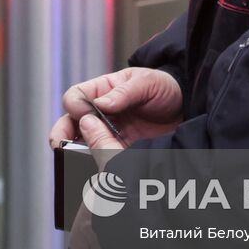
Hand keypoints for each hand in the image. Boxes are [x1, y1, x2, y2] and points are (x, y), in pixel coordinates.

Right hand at [48, 68, 182, 149]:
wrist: (187, 108)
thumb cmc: (165, 88)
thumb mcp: (147, 82)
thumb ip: (124, 92)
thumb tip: (100, 104)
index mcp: (102, 90)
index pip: (76, 97)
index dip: (76, 107)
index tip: (85, 115)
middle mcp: (100, 112)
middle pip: (70, 122)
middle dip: (63, 133)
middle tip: (60, 143)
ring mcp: (108, 132)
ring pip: (82, 143)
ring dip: (77, 150)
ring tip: (78, 156)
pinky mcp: (119, 150)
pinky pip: (101, 158)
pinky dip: (95, 162)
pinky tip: (97, 166)